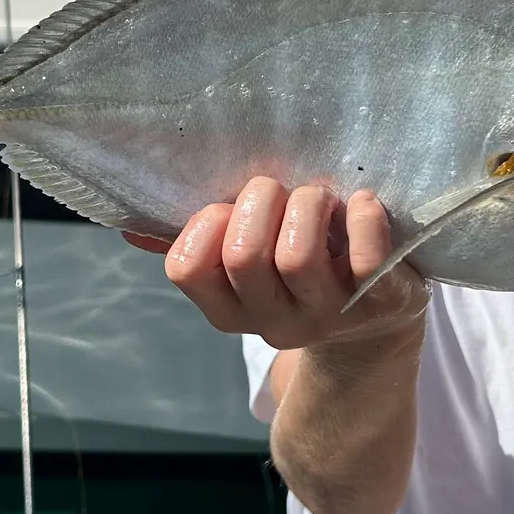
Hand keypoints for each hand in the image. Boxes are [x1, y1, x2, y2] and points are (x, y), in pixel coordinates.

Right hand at [124, 175, 429, 351]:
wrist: (374, 324)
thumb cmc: (300, 269)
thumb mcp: (247, 267)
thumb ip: (198, 243)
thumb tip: (133, 227)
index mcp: (231, 309)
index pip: (188, 267)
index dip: (205, 224)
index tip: (228, 207)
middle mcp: (274, 321)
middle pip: (244, 255)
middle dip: (259, 200)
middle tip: (278, 189)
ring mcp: (328, 315)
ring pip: (297, 255)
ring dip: (307, 204)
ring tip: (319, 197)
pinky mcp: (380, 300)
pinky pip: (366, 258)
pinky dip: (362, 218)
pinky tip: (362, 203)